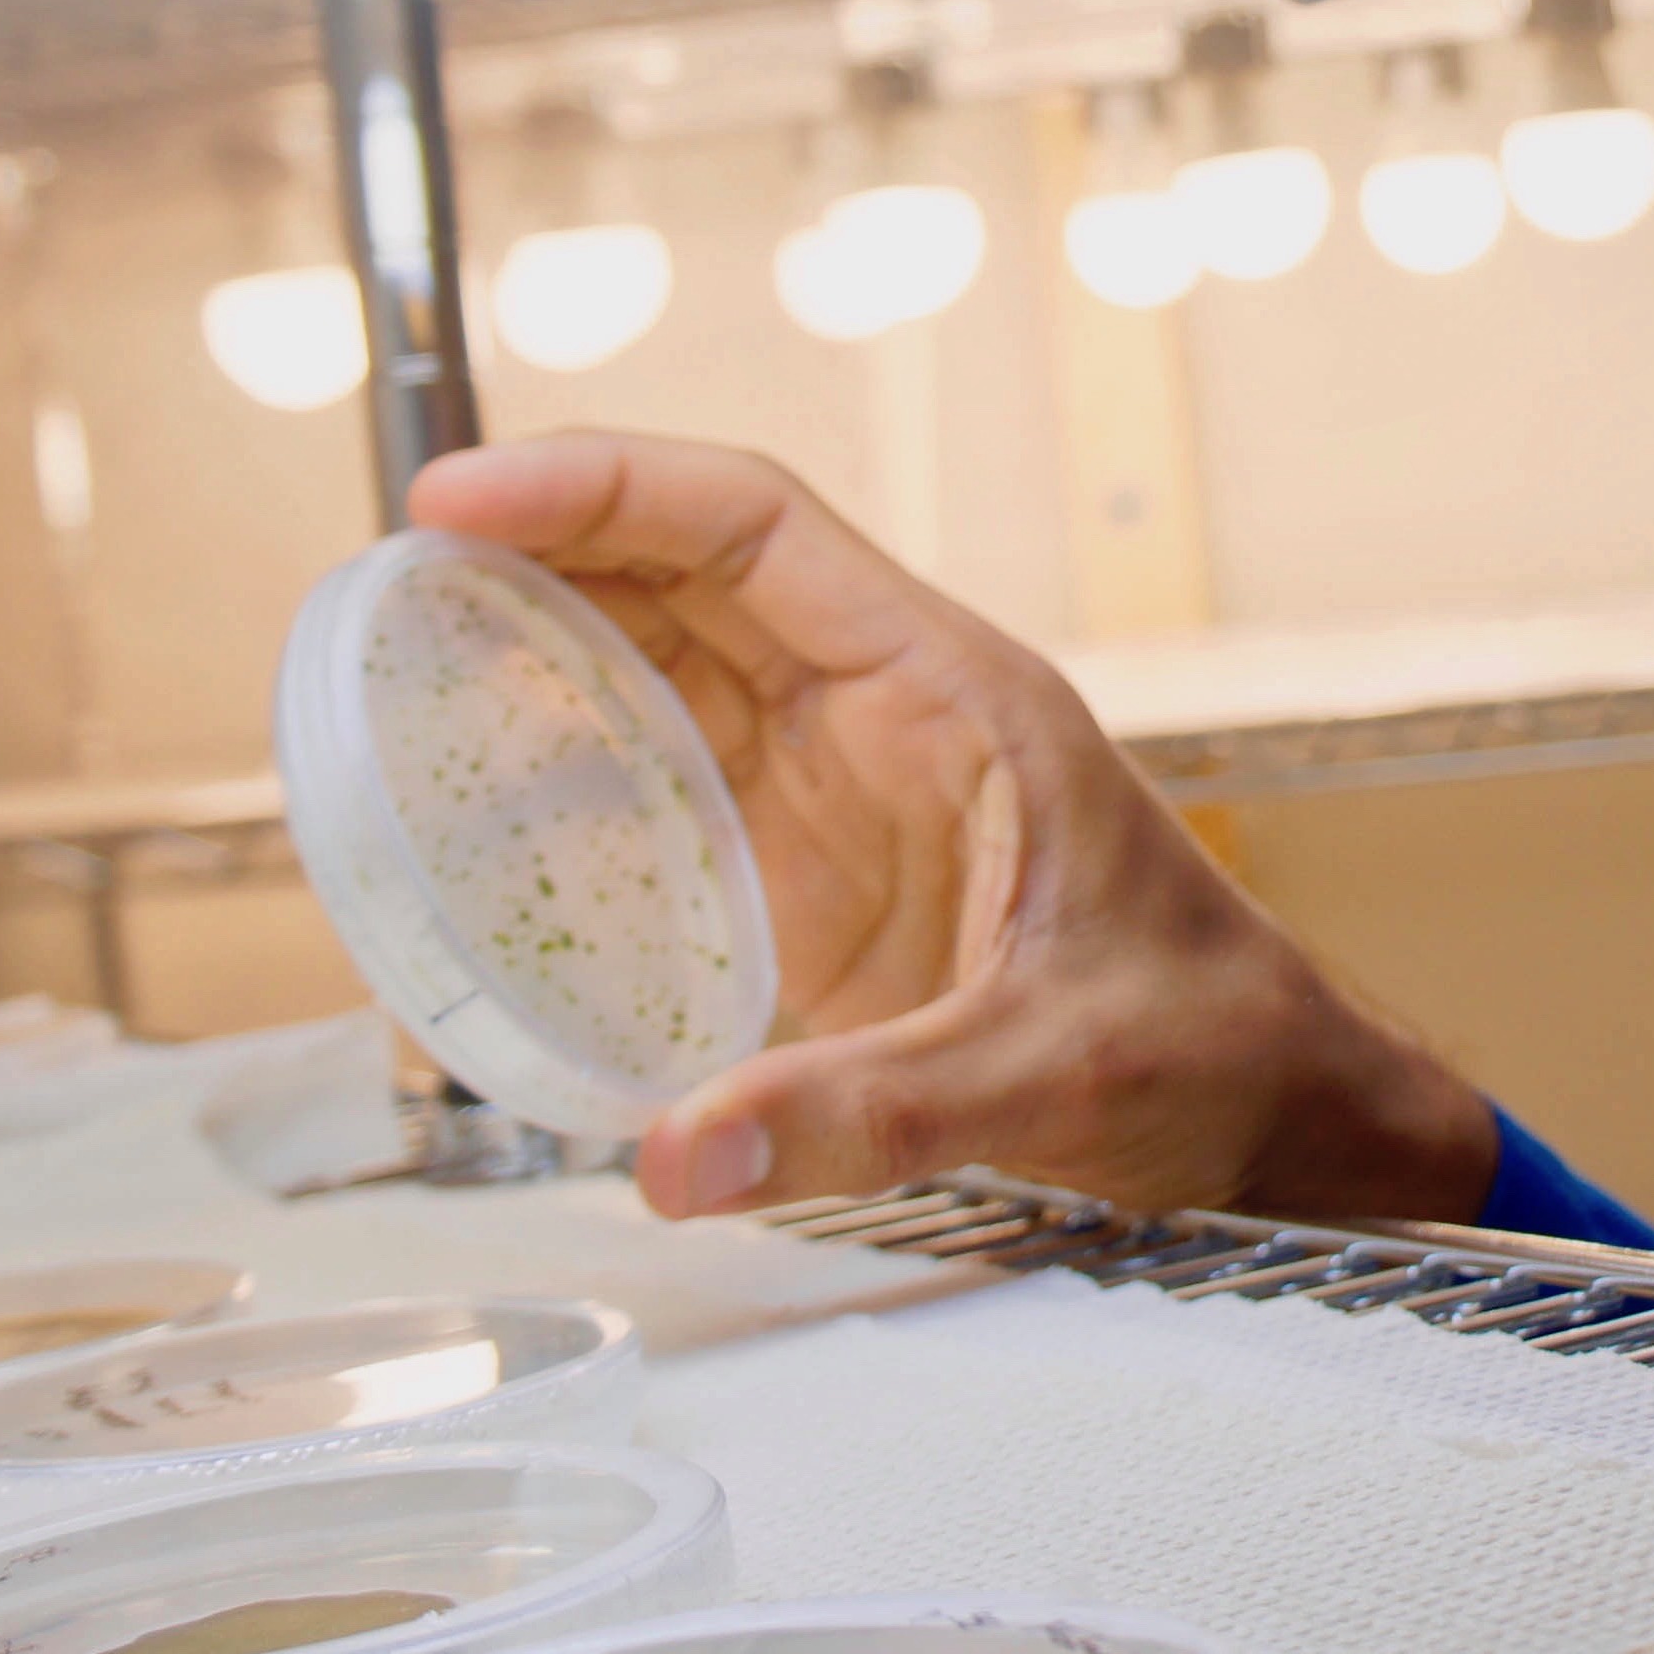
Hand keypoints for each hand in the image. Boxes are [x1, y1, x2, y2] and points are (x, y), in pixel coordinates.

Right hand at [400, 431, 1499, 1227]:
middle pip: (685, 574)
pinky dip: (567, 779)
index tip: (460, 501)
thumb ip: (863, 1112)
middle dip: (537, 551)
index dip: (605, 490)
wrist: (1274, 1106)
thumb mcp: (1045, 1077)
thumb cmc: (1203, 1048)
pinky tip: (473, 814)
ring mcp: (844, 789)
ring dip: (537, 654)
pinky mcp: (816, 875)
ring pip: (667, 666)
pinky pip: (671, 784)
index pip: (755, 528)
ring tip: (389, 676)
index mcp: (950, 696)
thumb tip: (671, 1163)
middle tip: (378, 582)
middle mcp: (885, 715)